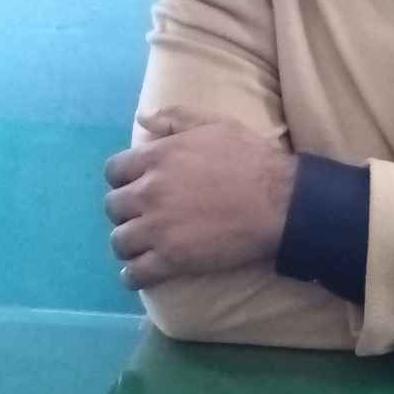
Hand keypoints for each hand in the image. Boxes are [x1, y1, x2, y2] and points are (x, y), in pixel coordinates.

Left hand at [104, 106, 297, 289]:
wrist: (280, 202)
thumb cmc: (252, 159)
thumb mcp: (215, 125)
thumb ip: (175, 118)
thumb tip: (141, 118)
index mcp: (157, 158)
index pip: (114, 171)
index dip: (123, 179)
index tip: (136, 186)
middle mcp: (148, 192)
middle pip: (114, 207)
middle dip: (126, 212)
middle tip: (144, 216)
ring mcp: (157, 228)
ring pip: (120, 241)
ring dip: (129, 244)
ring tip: (143, 247)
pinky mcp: (171, 259)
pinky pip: (136, 273)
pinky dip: (134, 275)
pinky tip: (142, 273)